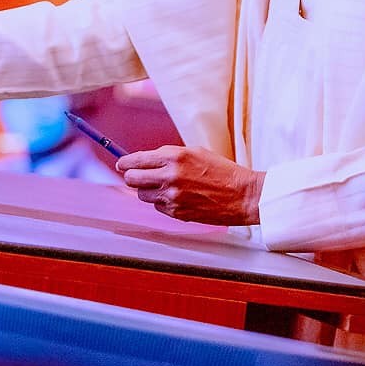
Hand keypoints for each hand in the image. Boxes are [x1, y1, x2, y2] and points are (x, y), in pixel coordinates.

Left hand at [113, 145, 264, 225]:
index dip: (124, 163)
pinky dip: (163, 203)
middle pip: (132, 179)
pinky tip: (178, 198)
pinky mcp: (177, 213)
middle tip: (134, 177)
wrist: (243, 195)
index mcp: (174, 157)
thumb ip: (167, 156)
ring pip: (143, 195)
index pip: (135, 160)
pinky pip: (158, 207)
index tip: (121, 164)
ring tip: (165, 187)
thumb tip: (142, 161)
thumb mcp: (194, 153)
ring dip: (148, 191)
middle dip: (131, 177)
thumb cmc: (221, 171)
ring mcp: (173, 196)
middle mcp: (170, 176)